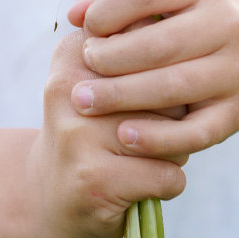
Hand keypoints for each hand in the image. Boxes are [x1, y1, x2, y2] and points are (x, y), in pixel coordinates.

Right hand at [25, 29, 187, 237]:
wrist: (49, 195)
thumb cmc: (92, 131)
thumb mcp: (99, 80)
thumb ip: (138, 52)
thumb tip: (189, 45)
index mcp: (75, 54)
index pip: (152, 43)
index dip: (167, 73)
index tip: (151, 92)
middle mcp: (73, 89)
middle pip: (168, 90)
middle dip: (175, 115)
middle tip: (152, 132)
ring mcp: (80, 135)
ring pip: (173, 133)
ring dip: (174, 151)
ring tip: (147, 158)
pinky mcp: (95, 179)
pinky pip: (168, 175)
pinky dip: (169, 185)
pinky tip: (145, 185)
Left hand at [63, 0, 238, 159]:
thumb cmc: (179, 24)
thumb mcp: (155, 0)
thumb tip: (75, 13)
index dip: (109, 10)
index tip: (86, 28)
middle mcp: (228, 24)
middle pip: (161, 44)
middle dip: (111, 59)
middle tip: (81, 69)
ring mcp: (236, 70)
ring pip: (174, 87)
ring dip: (122, 96)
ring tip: (85, 101)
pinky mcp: (236, 113)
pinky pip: (195, 132)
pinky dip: (158, 137)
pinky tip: (124, 136)